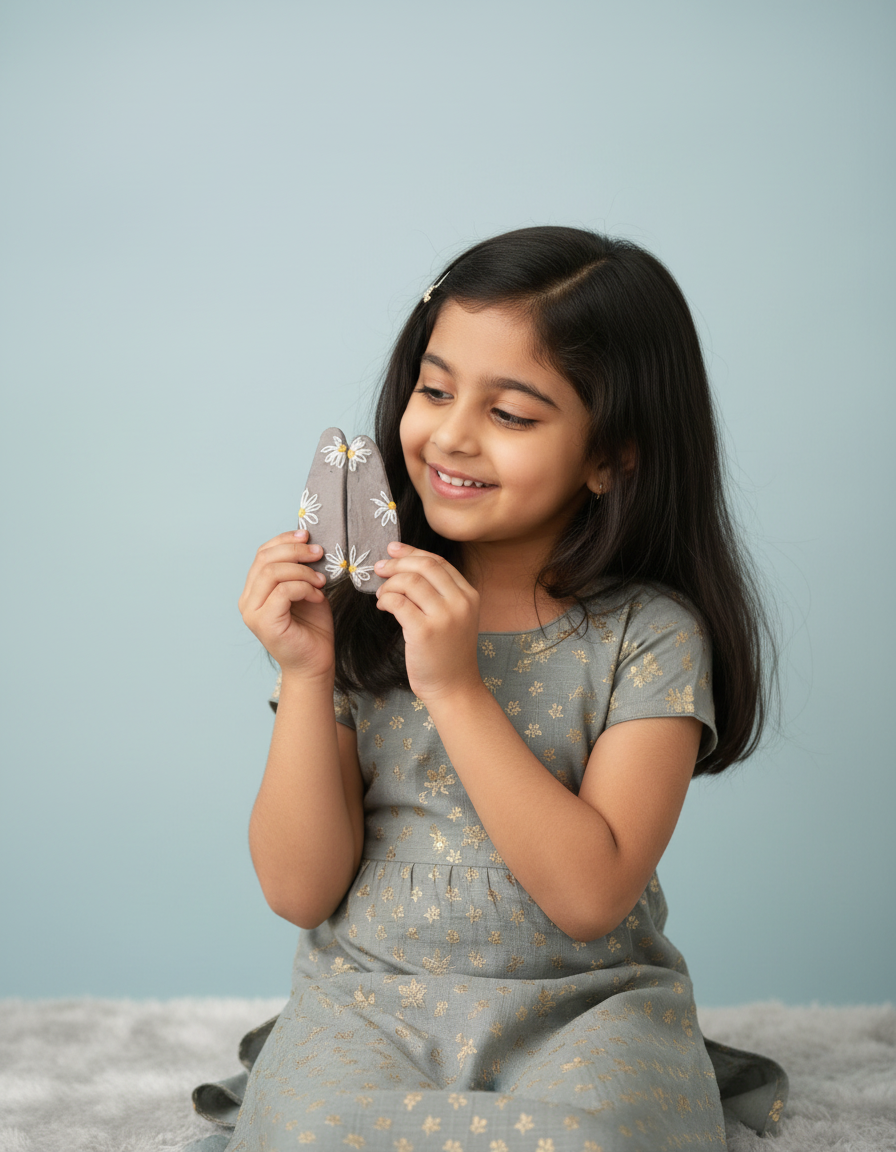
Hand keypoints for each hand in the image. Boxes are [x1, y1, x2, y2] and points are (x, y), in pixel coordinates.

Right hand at [238, 530, 334, 679]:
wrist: (315, 663)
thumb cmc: (312, 628)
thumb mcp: (306, 590)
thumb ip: (299, 569)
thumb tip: (307, 541)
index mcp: (254, 590)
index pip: (262, 554)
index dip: (284, 540)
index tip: (308, 536)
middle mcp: (247, 601)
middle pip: (265, 559)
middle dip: (295, 551)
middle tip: (319, 553)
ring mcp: (252, 612)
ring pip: (272, 573)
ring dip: (302, 571)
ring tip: (321, 581)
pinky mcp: (264, 622)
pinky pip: (283, 591)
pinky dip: (305, 588)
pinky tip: (318, 596)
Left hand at [373, 542, 481, 702]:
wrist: (454, 688)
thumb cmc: (448, 653)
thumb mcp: (455, 618)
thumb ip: (440, 594)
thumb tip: (406, 566)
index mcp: (469, 595)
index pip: (438, 562)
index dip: (412, 552)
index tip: (392, 550)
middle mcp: (460, 602)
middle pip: (424, 566)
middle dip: (396, 563)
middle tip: (379, 568)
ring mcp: (444, 617)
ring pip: (409, 581)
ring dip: (389, 584)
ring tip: (381, 595)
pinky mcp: (425, 631)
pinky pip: (398, 602)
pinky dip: (386, 600)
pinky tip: (382, 607)